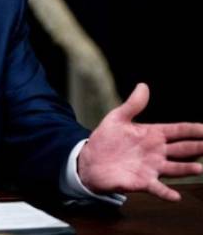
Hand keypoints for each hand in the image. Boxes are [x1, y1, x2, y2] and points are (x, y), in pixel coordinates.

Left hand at [78, 83, 202, 200]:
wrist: (90, 160)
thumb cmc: (105, 139)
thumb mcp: (117, 118)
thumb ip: (133, 104)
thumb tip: (143, 85)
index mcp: (152, 135)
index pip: (178, 130)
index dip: (193, 129)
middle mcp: (157, 152)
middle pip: (182, 149)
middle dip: (198, 147)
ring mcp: (151, 168)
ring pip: (175, 168)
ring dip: (187, 169)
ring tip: (199, 168)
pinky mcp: (142, 182)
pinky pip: (157, 189)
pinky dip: (166, 193)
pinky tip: (176, 197)